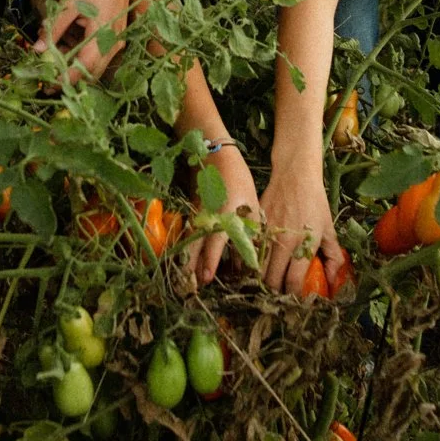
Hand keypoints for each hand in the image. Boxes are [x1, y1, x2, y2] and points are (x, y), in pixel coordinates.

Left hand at [34, 0, 128, 81]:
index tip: (46, 85)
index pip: (84, 69)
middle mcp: (113, 41)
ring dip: (71, 60)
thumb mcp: (68, 4)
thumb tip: (36, 50)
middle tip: (45, 76)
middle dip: (68, 75)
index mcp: (103, 35)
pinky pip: (95, 49)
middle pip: (90, 70)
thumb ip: (53, 29)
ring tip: (47, 50)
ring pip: (93, 61)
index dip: (65, 80)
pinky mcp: (113, 32)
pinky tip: (60, 38)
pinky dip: (78, 49)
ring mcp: (115, 37)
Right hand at [187, 141, 260, 285]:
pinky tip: (190, 260)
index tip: (209, 278)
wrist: (214, 155)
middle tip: (191, 285)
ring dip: (189, 259)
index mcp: (223, 214)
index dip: (212, 260)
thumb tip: (252, 253)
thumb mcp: (250, 203)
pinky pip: (191, 234)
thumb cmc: (237, 178)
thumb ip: (251, 228)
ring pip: (191, 241)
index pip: (215, 242)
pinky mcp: (194, 213)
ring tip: (187, 278)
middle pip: (196, 245)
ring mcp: (197, 215)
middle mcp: (206, 217)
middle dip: (193, 266)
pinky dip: (190, 248)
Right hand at [259, 163, 339, 293]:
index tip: (295, 300)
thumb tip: (333, 281)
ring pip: (256, 267)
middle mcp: (282, 242)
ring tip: (265, 286)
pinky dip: (250, 262)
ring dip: (260, 280)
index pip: (293, 281)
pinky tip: (254, 267)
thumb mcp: (328, 229)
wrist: (294, 175)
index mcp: (302, 244)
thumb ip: (333, 257)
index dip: (293, 296)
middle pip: (271, 279)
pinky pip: (248, 251)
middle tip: (278, 297)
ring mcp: (265, 234)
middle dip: (274, 293)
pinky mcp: (254, 225)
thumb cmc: (315, 202)